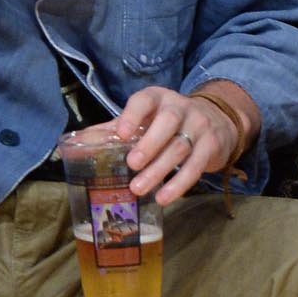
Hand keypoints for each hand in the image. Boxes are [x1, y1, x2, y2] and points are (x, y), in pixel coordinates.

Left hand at [116, 86, 238, 204]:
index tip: (121, 134)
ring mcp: (199, 125)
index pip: (144, 101)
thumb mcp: (145, 119)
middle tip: (132, 164)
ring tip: (139, 188)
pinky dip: (179, 184)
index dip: (132, 115)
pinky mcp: (212, 145)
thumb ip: (115, 129)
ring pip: (180, 147)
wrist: (217, 121)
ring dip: (159, 170)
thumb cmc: (168, 123)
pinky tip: (163, 197)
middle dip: (149, 143)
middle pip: (168, 122)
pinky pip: (196, 166)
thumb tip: (80, 141)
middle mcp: (180, 107)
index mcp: (157, 98)